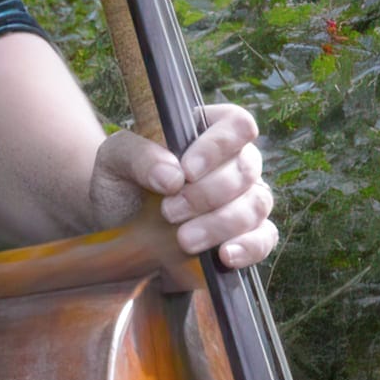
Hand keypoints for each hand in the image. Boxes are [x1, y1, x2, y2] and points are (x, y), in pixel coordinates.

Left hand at [92, 101, 277, 267]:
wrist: (117, 230)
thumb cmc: (120, 184)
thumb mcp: (115, 160)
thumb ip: (138, 156)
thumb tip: (173, 176)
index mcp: (208, 130)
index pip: (237, 124)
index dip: (219, 146)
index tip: (188, 171)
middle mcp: (234, 162)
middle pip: (247, 169)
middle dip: (208, 194)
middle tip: (169, 211)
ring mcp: (244, 199)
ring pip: (256, 204)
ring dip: (221, 223)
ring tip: (184, 239)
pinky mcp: (246, 235)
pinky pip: (265, 238)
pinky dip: (249, 247)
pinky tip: (225, 255)